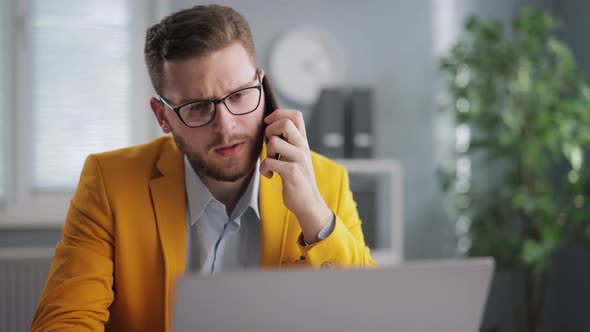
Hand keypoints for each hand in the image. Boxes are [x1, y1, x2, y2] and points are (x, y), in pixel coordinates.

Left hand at [260, 109, 332, 243]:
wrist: (308, 202)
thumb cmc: (297, 179)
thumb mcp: (295, 156)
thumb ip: (287, 142)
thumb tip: (269, 128)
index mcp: (303, 141)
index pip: (296, 115)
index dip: (279, 114)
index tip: (269, 124)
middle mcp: (303, 147)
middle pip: (285, 123)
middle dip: (270, 130)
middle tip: (269, 144)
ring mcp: (299, 159)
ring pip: (274, 142)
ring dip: (266, 153)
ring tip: (270, 163)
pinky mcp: (292, 173)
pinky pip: (269, 163)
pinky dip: (263, 170)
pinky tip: (269, 175)